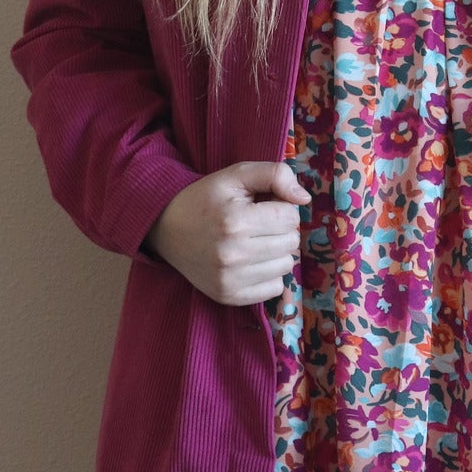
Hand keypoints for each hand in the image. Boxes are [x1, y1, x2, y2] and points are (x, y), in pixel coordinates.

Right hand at [144, 161, 310, 303]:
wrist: (167, 228)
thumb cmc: (206, 198)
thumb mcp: (236, 175)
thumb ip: (275, 174)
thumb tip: (304, 198)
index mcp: (235, 221)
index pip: (290, 216)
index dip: (281, 207)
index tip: (262, 206)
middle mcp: (233, 254)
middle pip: (291, 242)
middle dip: (280, 229)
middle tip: (257, 224)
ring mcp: (230, 280)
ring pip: (286, 266)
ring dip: (276, 252)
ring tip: (253, 242)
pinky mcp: (228, 296)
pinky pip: (275, 289)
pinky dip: (268, 274)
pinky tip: (250, 262)